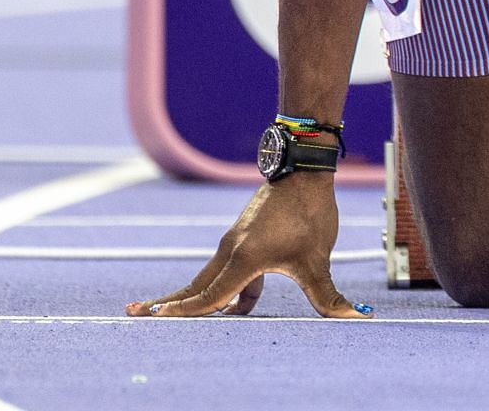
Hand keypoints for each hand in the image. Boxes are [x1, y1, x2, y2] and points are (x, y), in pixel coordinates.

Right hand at [124, 174, 370, 319]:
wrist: (304, 171)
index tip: (157, 318)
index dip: (186, 312)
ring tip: (167, 313)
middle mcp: (231, 251)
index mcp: (244, 260)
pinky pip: (226, 270)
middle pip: (196, 286)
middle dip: (169, 303)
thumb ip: (327, 294)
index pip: (210, 296)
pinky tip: (237, 308)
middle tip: (135, 313)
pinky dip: (223, 289)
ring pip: (210, 278)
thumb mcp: (318, 260)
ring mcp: (235, 243)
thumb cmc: (309, 214)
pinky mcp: (243, 238)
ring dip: (195, 298)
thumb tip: (353, 315)